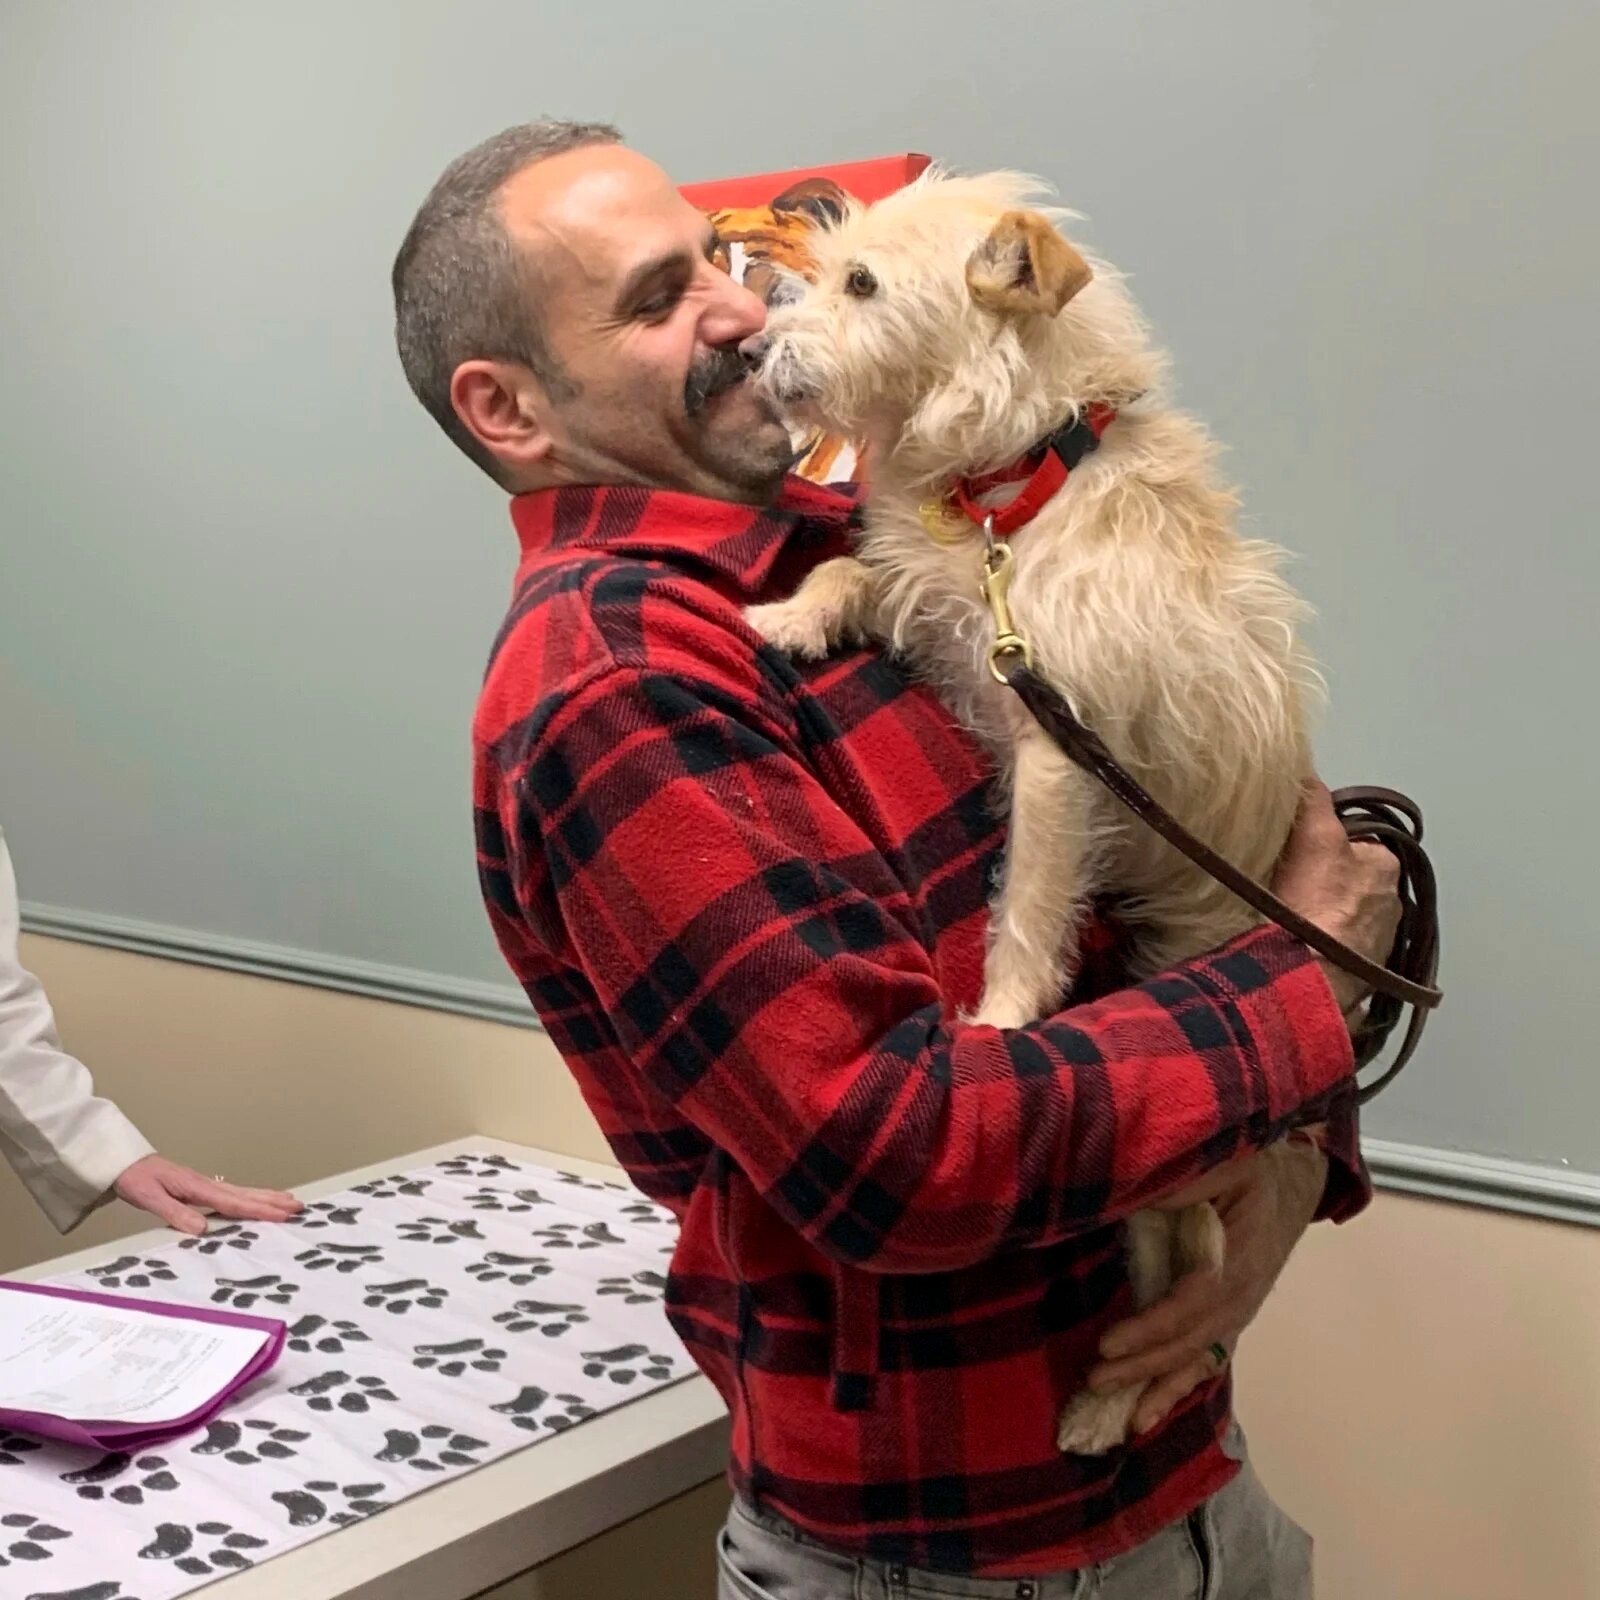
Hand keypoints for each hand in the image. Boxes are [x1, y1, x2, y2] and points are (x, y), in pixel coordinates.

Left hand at [113, 1154, 302, 1234]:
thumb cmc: (135, 1179)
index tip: (281, 1215)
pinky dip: (249, 1197)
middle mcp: (206, 1184)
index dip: (258, 1210)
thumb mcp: (149, 1198)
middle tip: (299, 1207)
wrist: (122, 1162)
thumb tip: (202, 1229)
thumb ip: (175, 1213)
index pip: (233, 1202)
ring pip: (242, 1192)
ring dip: (266, 1197)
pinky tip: (255, 1200)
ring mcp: (204, 1185)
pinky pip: (231, 1194)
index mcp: (197, 1187)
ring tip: (289, 1201)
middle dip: (272, 1201)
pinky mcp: (199, 1188)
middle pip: (245, 1194)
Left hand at [1086, 1138, 1327, 1433]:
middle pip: (1191, 1342)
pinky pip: (1201, 1362)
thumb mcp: (1227, 1161)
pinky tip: (1144, 1417)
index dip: (1151, 1326)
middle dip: (1143, 1367)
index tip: (1108, 1344)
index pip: (1192, 1302)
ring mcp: (1236, 1314)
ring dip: (1157, 1389)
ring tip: (1121, 1419)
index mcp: (1240, 1255)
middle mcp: (1241, 1296)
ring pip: (1197, 1361)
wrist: (1289, 1188)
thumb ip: (1190, 1179)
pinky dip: (1174, 1390)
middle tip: (1095, 1380)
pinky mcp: (1225, 1322)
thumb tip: (1141, 1195)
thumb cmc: (1251, 1172)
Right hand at [1272, 778, 1402, 1012]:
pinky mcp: (1362, 977)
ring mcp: (1378, 945)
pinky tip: (1296, 948)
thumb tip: (1306, 771)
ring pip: (1342, 917)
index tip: (1291, 850)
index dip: (1317, 840)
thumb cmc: (1314, 907)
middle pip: (1347, 879)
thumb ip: (1313, 800)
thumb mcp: (1313, 838)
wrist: (1306, 979)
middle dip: (1322, 881)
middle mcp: (1392, 905)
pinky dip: (1321, 948)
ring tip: (1285, 920)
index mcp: (1386, 866)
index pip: (1350, 839)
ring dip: (1321, 918)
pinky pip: (1338, 952)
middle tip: (1283, 885)